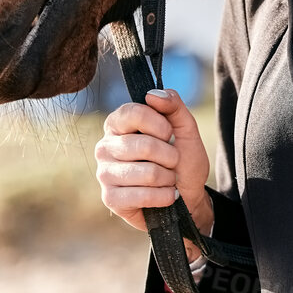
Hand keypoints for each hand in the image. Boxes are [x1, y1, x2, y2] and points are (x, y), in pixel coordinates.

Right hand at [95, 88, 214, 254]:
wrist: (188, 197)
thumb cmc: (183, 161)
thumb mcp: (186, 129)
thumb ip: (173, 106)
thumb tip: (153, 94)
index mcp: (118, 124)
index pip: (132, 113)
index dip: (159, 125)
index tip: (170, 135)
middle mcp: (105, 146)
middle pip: (143, 145)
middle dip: (170, 156)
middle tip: (172, 162)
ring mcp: (104, 173)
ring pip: (146, 172)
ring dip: (168, 178)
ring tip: (168, 179)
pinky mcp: (110, 198)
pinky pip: (142, 195)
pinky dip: (163, 196)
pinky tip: (165, 196)